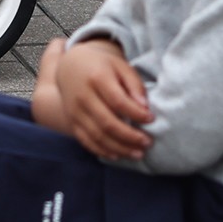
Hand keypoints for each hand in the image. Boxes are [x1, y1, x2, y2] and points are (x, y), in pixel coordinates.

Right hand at [53, 38, 153, 160]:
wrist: (70, 67)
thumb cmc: (102, 66)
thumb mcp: (120, 66)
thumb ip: (134, 84)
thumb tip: (145, 107)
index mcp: (97, 79)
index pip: (118, 101)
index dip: (136, 113)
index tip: (151, 119)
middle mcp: (83, 97)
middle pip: (108, 123)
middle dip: (130, 136)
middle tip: (148, 142)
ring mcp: (75, 112)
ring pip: (98, 136)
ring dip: (120, 148)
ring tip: (138, 154)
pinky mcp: (72, 122)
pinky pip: (86, 142)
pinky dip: (102, 151)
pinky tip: (118, 155)